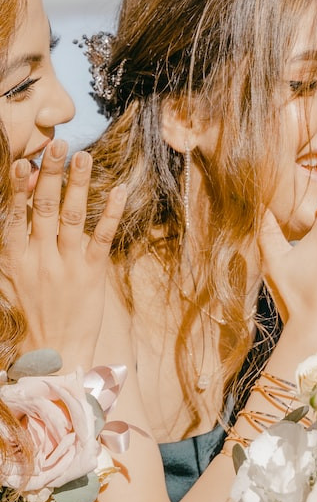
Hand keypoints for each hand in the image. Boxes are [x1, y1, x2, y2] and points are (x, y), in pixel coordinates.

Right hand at [0, 143, 126, 369]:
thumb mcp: (7, 283)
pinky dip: (113, 213)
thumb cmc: (26, 319)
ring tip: (84, 155)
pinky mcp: (93, 275)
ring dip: (80, 183)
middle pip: (45, 207)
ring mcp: (67, 265)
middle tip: (58, 143)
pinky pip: (103, 238)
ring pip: (74, 216)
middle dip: (52, 173)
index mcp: (13, 260)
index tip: (22, 161)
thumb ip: (14, 248)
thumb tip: (18, 211)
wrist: (51, 357)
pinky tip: (120, 190)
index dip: (18, 187)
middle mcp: (40, 258)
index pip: (14, 215)